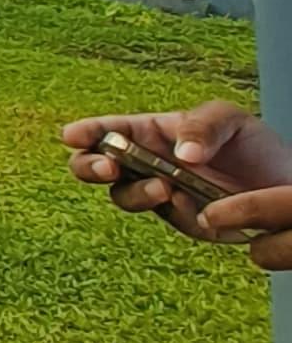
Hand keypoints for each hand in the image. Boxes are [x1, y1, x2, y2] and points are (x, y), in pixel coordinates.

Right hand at [61, 100, 291, 265]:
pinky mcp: (182, 221)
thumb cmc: (257, 148)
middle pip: (97, 166)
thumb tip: (179, 152)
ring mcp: (161, 194)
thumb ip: (202, 125)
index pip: (110, 129)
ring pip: (123, 197)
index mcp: (152, 131)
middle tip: (108, 168)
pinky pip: (167, 219)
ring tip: (162, 188)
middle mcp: (148, 163)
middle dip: (91, 167)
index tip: (72, 135)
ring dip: (134, 193)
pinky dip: (175, 212)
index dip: (85, 131)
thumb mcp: (232, 120)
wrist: (287, 189)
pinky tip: (192, 203)